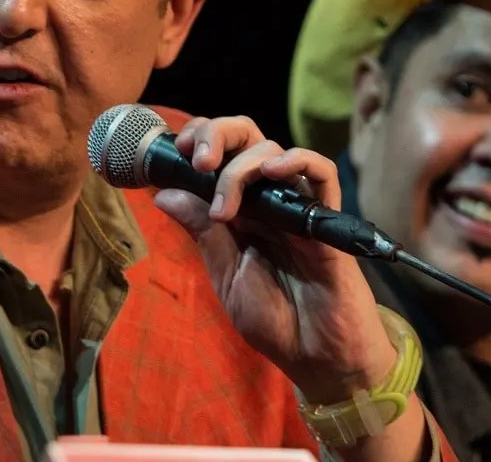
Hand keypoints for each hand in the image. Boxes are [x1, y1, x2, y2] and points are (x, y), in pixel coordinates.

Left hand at [152, 115, 396, 403]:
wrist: (317, 357)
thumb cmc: (277, 321)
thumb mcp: (227, 275)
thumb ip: (202, 232)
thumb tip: (164, 193)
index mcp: (241, 210)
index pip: (221, 154)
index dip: (198, 139)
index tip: (176, 150)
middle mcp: (267, 200)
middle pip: (246, 138)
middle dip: (216, 134)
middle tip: (197, 159)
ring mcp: (297, 206)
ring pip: (273, 151)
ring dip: (242, 166)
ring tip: (227, 206)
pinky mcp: (326, 220)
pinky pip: (322, 175)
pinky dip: (300, 160)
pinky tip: (275, 170)